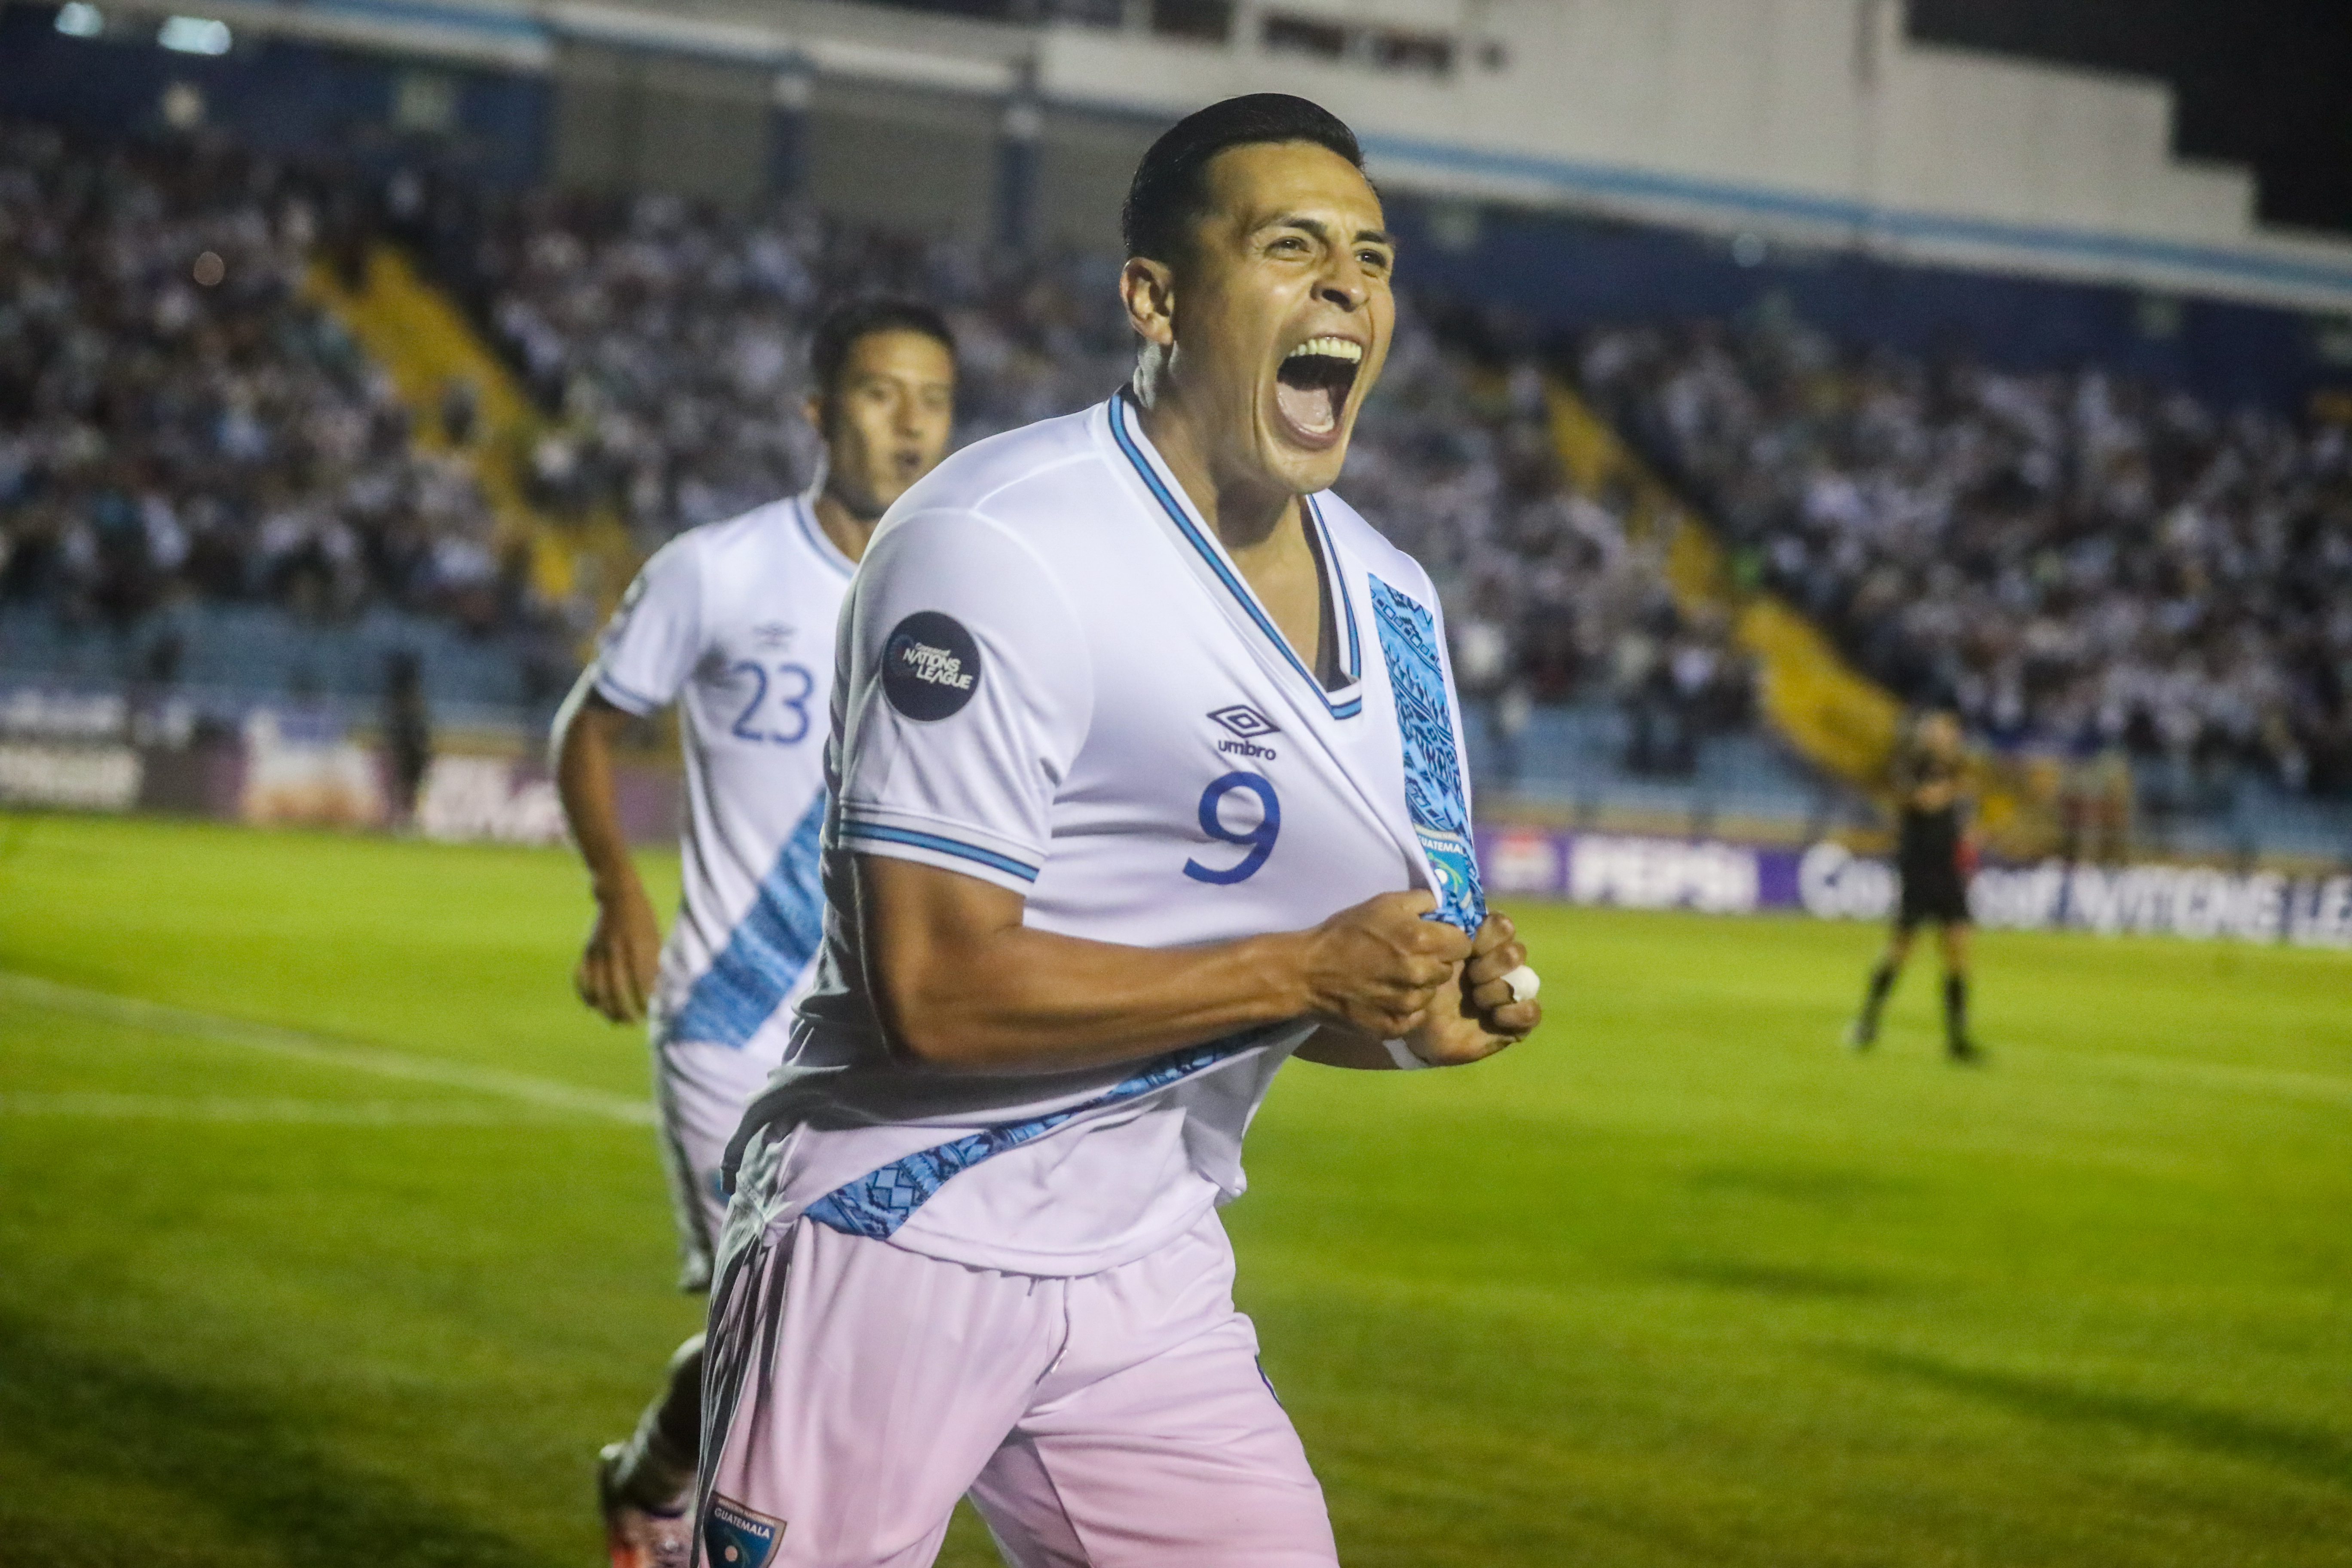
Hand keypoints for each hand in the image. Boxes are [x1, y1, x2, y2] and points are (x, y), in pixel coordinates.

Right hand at [576, 880, 661, 1023]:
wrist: (618, 894)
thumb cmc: (644, 919)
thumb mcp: (655, 938)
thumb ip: (654, 964)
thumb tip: (657, 993)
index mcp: (639, 946)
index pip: (641, 982)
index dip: (644, 1001)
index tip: (649, 1013)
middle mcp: (617, 950)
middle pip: (618, 989)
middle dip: (625, 1011)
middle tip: (632, 1023)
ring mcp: (599, 950)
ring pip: (599, 988)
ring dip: (606, 1008)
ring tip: (615, 1020)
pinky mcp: (587, 950)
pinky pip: (581, 977)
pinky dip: (585, 994)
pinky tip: (593, 1006)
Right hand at [1298, 890, 1471, 1039]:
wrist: (1308, 973)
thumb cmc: (1345, 932)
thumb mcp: (1383, 902)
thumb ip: (1422, 900)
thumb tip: (1446, 907)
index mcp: (1421, 940)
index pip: (1464, 943)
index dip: (1450, 939)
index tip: (1434, 939)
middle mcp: (1420, 975)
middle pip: (1448, 969)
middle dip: (1434, 961)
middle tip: (1408, 957)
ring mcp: (1408, 1004)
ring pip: (1431, 993)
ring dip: (1419, 985)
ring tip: (1392, 977)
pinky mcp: (1395, 1026)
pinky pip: (1415, 1016)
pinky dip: (1405, 1008)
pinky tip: (1384, 996)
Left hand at [1404, 912, 1540, 1066]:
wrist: (1413, 1027)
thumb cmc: (1417, 984)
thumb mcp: (1421, 953)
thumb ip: (1436, 925)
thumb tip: (1448, 901)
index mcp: (1479, 945)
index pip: (1501, 926)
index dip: (1489, 935)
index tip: (1467, 947)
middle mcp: (1497, 966)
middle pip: (1516, 951)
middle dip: (1494, 963)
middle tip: (1472, 977)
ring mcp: (1507, 993)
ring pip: (1527, 979)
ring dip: (1500, 989)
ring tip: (1477, 1000)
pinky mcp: (1512, 1022)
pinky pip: (1532, 1012)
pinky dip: (1517, 1012)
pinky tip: (1495, 1016)